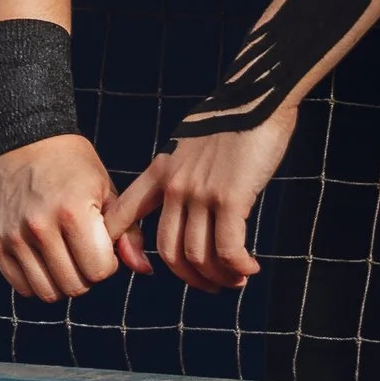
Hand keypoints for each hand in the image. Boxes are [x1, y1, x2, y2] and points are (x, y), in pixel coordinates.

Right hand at [0, 133, 123, 302]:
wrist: (27, 142)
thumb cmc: (74, 168)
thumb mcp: (107, 192)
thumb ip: (128, 233)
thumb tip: (143, 269)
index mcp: (74, 212)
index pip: (99, 271)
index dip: (107, 263)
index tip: (101, 246)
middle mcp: (40, 227)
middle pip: (74, 287)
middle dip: (86, 275)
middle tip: (83, 252)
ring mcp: (14, 237)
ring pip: (48, 293)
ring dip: (62, 282)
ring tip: (64, 257)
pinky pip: (22, 286)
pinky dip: (37, 281)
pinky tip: (44, 259)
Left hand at [106, 104, 296, 292]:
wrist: (257, 95)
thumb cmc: (230, 119)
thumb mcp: (188, 143)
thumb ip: (179, 171)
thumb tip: (184, 198)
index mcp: (159, 172)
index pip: (122, 215)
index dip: (122, 247)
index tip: (140, 268)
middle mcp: (174, 187)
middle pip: (169, 252)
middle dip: (191, 277)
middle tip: (213, 285)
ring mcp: (200, 193)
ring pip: (199, 256)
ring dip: (220, 277)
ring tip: (237, 280)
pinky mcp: (230, 198)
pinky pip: (228, 249)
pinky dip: (238, 267)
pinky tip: (249, 269)